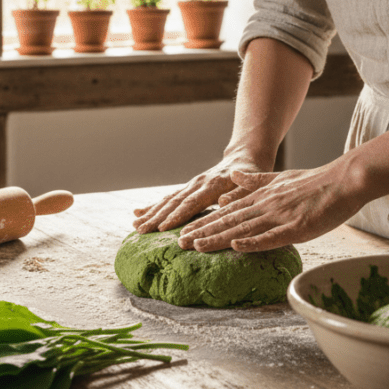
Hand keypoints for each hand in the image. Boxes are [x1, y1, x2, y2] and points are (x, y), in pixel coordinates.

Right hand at [132, 157, 265, 233]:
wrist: (245, 158)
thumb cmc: (252, 176)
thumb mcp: (253, 183)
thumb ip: (239, 193)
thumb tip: (222, 202)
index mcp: (212, 186)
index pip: (192, 203)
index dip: (177, 216)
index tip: (162, 228)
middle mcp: (198, 184)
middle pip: (174, 202)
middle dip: (156, 217)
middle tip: (141, 231)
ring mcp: (191, 185)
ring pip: (168, 200)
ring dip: (151, 213)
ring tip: (135, 225)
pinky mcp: (188, 188)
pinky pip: (169, 198)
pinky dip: (153, 206)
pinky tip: (138, 213)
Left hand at [176, 164, 365, 252]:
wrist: (344, 179)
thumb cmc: (315, 182)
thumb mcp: (280, 178)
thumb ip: (255, 180)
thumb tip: (233, 175)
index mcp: (261, 197)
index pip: (226, 212)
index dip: (204, 221)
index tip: (184, 231)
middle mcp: (265, 205)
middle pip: (228, 221)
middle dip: (202, 232)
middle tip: (178, 243)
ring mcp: (280, 216)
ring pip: (244, 229)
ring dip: (219, 238)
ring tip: (196, 246)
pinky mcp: (297, 227)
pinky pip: (272, 236)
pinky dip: (253, 242)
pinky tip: (236, 246)